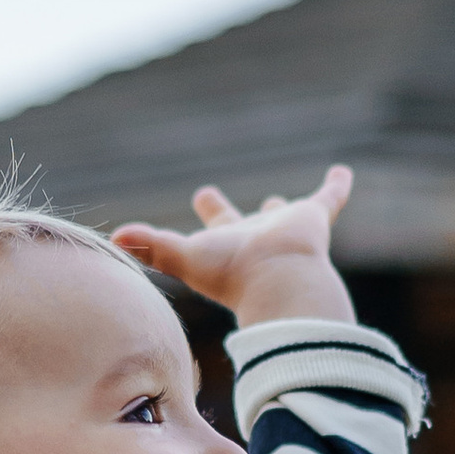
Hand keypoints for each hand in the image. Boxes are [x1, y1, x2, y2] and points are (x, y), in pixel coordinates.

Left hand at [114, 163, 352, 325]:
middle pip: (243, 221)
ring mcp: (285, 229)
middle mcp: (254, 237)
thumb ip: (152, 246)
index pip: (214, 224)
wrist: (278, 282)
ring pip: (286, 213)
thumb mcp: (183, 256)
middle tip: (217, 197)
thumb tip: (111, 237)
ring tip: (291, 202)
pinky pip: (328, 200)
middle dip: (233, 213)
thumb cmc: (230, 273)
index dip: (210, 209)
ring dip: (287, 207)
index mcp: (227, 244)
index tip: (204, 193)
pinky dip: (336, 187)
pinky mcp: (314, 219)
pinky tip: (343, 172)